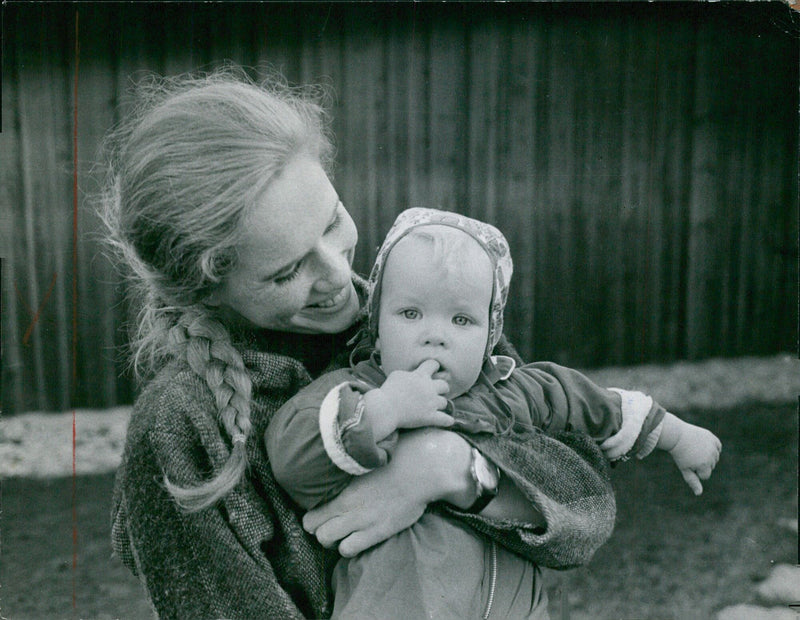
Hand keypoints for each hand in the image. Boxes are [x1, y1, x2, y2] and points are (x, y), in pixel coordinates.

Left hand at [302, 428, 471, 556]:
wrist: (422, 469)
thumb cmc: (397, 457)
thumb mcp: (366, 458)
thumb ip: (348, 465)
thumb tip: (336, 460)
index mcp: (342, 486)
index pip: (309, 510)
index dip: (312, 514)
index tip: (321, 511)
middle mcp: (347, 506)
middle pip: (313, 528)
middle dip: (319, 528)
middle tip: (330, 524)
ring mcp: (361, 520)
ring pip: (327, 540)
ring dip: (333, 539)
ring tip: (342, 533)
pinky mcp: (377, 531)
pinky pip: (349, 549)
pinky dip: (348, 547)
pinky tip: (357, 538)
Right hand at [364, 360, 452, 439]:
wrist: (386, 408)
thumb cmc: (388, 390)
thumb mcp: (396, 375)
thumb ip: (407, 373)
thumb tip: (411, 375)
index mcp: (420, 376)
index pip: (433, 364)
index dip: (434, 367)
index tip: (433, 369)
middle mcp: (429, 388)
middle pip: (444, 385)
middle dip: (441, 388)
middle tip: (436, 391)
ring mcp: (431, 403)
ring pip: (444, 402)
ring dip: (440, 404)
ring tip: (435, 406)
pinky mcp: (430, 417)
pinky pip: (445, 419)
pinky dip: (447, 420)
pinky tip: (449, 421)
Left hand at [667, 421, 721, 494]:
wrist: (676, 435)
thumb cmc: (679, 454)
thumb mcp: (684, 469)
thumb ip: (692, 481)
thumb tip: (699, 493)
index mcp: (704, 465)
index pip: (705, 476)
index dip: (695, 470)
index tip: (687, 462)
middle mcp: (711, 456)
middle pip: (711, 467)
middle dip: (701, 462)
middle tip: (690, 453)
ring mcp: (713, 447)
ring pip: (715, 458)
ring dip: (707, 455)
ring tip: (694, 449)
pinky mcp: (714, 438)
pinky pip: (717, 447)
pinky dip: (712, 447)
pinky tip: (702, 444)